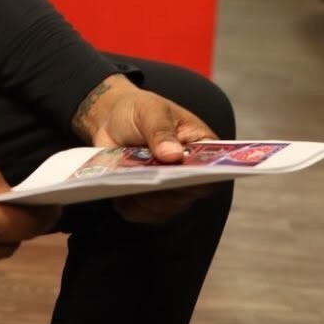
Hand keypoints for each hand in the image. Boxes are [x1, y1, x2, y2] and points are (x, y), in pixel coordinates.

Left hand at [72, 76, 216, 224]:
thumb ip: (161, 129)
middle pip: (186, 195)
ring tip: (128, 181)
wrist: (112, 119)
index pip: (211, 170)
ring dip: (144, 197)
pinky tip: (116, 189)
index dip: (201, 177)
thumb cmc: (140, 111)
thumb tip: (174, 155)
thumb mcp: (150, 110)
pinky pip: (139, 213)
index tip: (185, 176)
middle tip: (149, 180)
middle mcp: (190, 176)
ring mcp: (169, 193)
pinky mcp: (146, 202)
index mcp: (201, 148)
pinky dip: (127, 203)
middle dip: (166, 190)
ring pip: (162, 208)